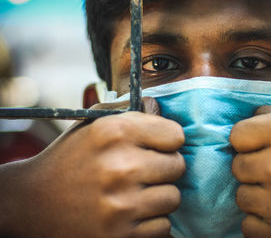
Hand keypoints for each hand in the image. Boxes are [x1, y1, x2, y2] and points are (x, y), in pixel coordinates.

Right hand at [0, 98, 184, 237]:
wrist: (32, 202)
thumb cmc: (69, 159)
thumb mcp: (93, 124)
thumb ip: (129, 110)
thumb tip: (159, 107)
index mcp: (115, 132)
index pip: (176, 135)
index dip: (167, 141)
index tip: (155, 147)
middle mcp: (120, 167)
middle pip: (178, 166)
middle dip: (164, 168)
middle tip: (142, 171)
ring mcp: (121, 205)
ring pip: (173, 198)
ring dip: (158, 196)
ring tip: (134, 193)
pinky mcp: (121, 236)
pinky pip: (163, 226)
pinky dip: (150, 222)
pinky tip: (129, 214)